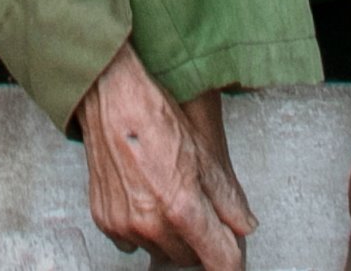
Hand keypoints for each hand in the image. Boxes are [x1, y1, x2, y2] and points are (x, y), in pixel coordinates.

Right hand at [77, 54, 245, 270]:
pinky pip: (133, 243)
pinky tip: (146, 199)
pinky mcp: (106, 221)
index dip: (233, 262)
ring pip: (162, 252)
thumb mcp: (203, 154)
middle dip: (201, 241)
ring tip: (169, 196)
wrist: (108, 97)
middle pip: (191, 259)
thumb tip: (244, 225)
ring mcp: (125, 225)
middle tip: (199, 209)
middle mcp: (152, 224)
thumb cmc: (153, 115)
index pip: (221, 261)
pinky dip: (144, 229)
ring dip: (172, 236)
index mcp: (182, 208)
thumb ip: (227, 198)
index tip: (234, 260)